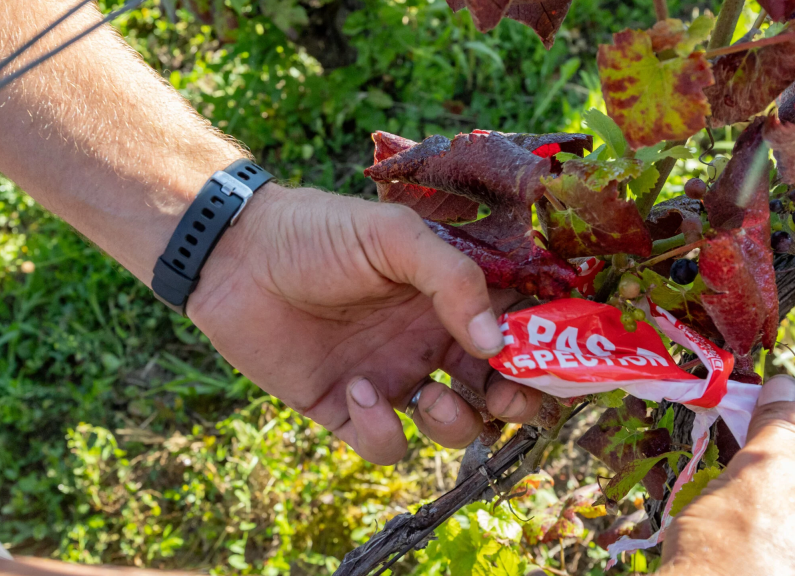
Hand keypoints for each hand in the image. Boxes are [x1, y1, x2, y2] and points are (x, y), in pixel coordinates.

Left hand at [186, 185, 546, 463]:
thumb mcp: (393, 237)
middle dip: (516, 402)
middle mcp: (432, 341)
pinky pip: (386, 444)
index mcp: (452, 296)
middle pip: (499, 388)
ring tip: (429, 398)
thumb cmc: (318, 232)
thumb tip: (499, 341)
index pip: (518, 328)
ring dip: (456, 423)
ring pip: (453, 425)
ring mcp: (393, 377)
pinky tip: (356, 391)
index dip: (546, 350)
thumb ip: (453, 280)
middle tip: (507, 398)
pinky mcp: (347, 410)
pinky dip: (381, 430)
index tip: (559, 362)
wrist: (235, 257)